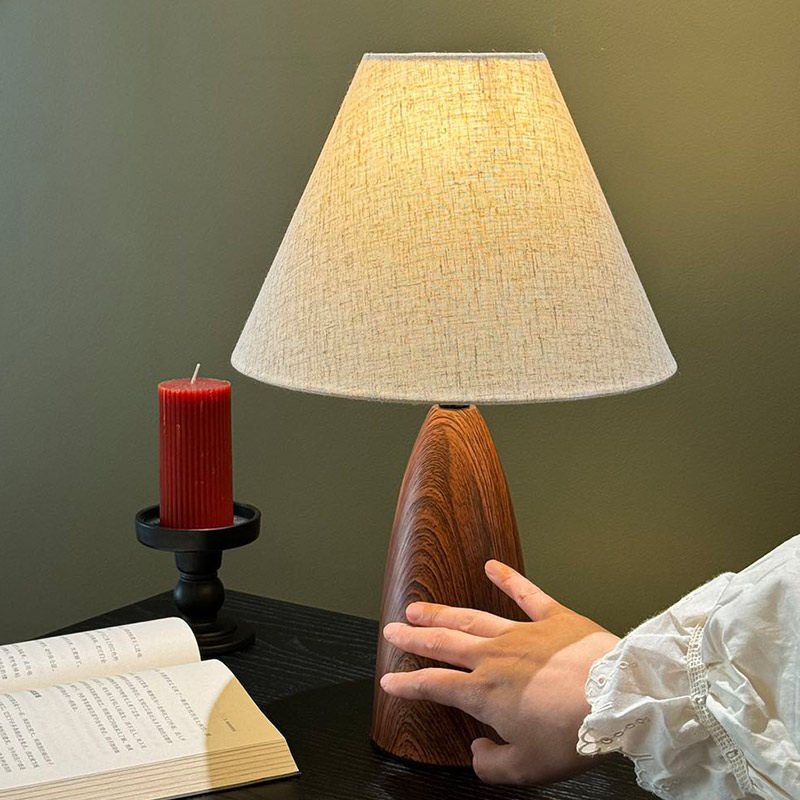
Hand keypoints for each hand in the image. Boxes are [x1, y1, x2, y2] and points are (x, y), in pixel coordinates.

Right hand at [380, 560, 619, 785]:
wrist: (615, 699)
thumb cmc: (573, 733)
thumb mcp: (527, 768)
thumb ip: (493, 764)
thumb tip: (478, 752)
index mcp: (485, 694)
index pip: (434, 685)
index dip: (407, 685)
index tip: (389, 682)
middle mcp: (495, 658)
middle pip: (444, 643)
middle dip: (414, 637)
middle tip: (393, 629)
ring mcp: (522, 633)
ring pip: (472, 619)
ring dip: (443, 613)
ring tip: (421, 607)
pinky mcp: (553, 619)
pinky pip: (526, 594)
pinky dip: (508, 578)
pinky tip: (492, 566)